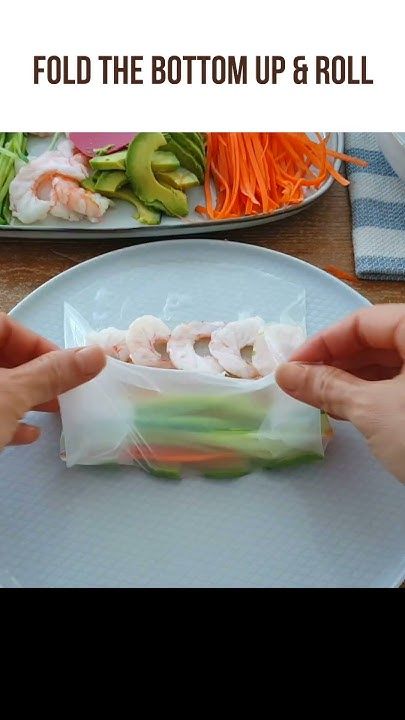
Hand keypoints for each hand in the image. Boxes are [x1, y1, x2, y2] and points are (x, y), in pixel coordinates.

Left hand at [0, 313, 105, 449]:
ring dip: (26, 396)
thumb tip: (97, 354)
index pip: (6, 326)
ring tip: (54, 409)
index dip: (38, 343)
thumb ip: (52, 374)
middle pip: (5, 356)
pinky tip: (28, 433)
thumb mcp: (13, 395)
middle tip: (64, 389)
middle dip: (37, 373)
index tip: (67, 366)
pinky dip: (8, 419)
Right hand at [275, 304, 404, 483]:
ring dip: (351, 380)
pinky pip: (402, 385)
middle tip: (301, 386)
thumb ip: (327, 386)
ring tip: (320, 400)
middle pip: (377, 341)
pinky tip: (350, 409)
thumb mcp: (373, 409)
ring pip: (390, 364)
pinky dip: (374, 394)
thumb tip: (287, 375)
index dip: (323, 343)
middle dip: (335, 363)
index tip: (293, 367)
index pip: (363, 321)